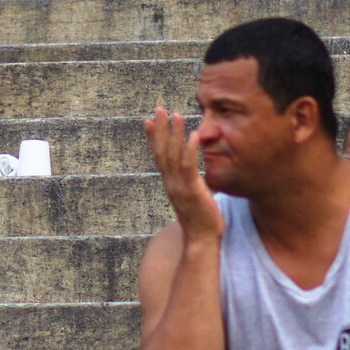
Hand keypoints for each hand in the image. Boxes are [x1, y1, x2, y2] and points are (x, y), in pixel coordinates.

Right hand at [144, 105, 223, 243]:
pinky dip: (190, 149)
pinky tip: (194, 135)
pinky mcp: (192, 190)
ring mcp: (179, 186)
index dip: (152, 137)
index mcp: (169, 183)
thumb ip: (193, 184)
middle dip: (159, 128)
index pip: (158, 156)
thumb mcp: (194, 198)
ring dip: (174, 133)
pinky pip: (189, 166)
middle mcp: (170, 183)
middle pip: (161, 151)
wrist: (201, 241)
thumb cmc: (201, 221)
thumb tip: (200, 176)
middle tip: (158, 108)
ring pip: (173, 155)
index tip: (148, 120)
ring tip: (176, 114)